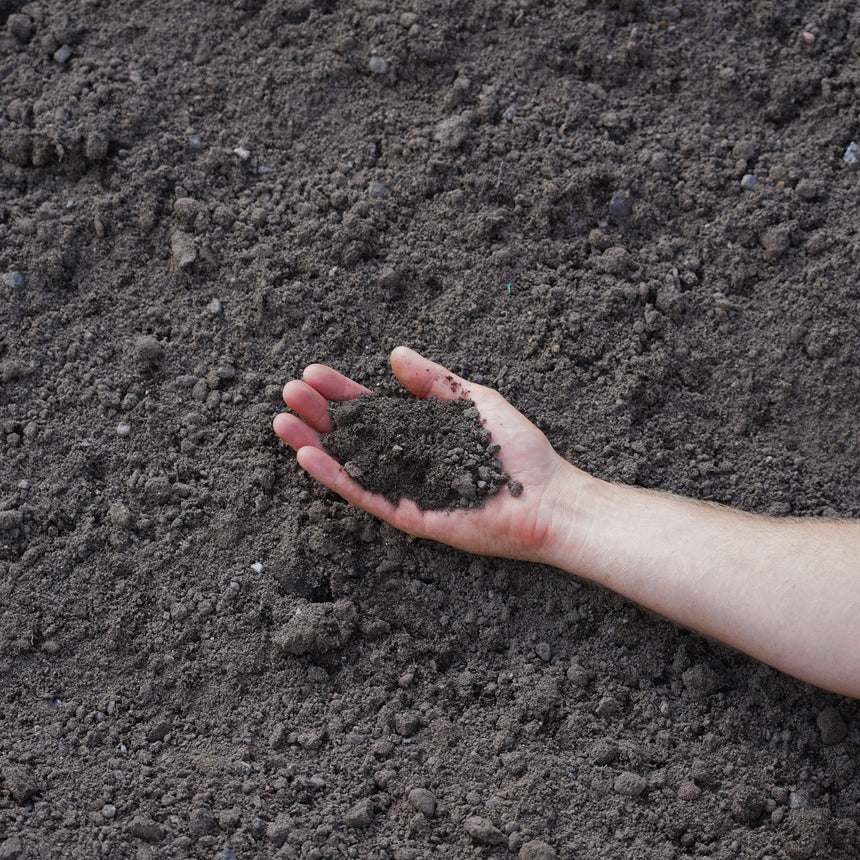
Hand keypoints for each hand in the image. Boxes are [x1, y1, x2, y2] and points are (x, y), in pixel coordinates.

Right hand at [273, 346, 587, 561]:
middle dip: (319, 413)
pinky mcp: (409, 515)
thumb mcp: (473, 401)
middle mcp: (407, 461)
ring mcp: (405, 489)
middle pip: (352, 435)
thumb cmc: (517, 451)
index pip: (371, 410)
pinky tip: (310, 457)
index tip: (313, 372)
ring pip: (350, 464)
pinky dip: (336, 478)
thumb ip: (435, 381)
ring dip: (314, 445)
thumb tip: (395, 356)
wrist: (547, 498)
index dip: (341, 392)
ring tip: (282, 422)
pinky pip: (366, 494)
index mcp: (420, 434)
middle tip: (289, 392)